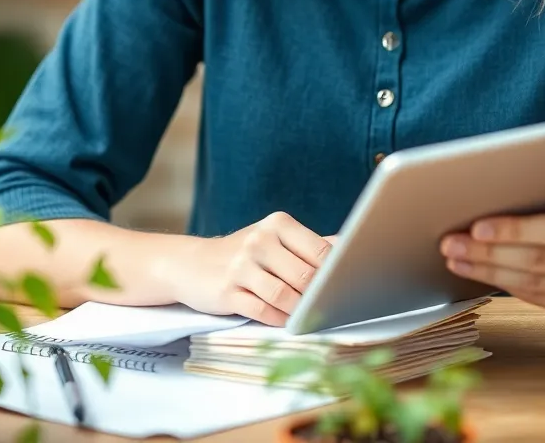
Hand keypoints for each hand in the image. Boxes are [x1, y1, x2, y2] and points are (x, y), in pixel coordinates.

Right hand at [171, 212, 331, 326]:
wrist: (194, 263)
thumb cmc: (247, 253)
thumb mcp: (277, 238)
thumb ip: (312, 244)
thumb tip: (351, 246)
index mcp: (277, 224)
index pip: (320, 250)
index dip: (336, 272)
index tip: (346, 287)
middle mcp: (259, 240)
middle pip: (305, 275)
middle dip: (319, 296)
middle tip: (329, 308)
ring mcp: (241, 266)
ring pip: (284, 296)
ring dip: (299, 311)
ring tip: (307, 316)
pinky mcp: (227, 292)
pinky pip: (262, 311)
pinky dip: (278, 319)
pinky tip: (285, 321)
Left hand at [439, 194, 544, 320]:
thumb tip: (496, 185)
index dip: (516, 229)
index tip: (477, 225)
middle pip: (538, 260)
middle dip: (488, 251)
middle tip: (451, 242)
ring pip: (532, 282)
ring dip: (486, 270)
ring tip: (455, 257)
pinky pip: (537, 297)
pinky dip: (503, 283)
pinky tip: (478, 271)